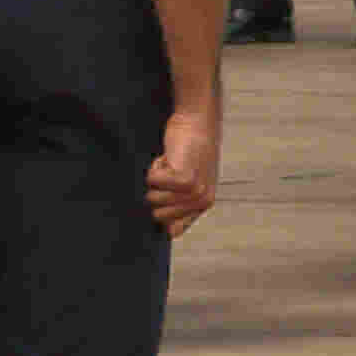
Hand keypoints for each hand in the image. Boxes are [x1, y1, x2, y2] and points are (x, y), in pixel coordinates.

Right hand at [146, 109, 219, 236]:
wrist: (197, 122)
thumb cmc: (188, 148)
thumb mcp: (187, 180)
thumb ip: (179, 204)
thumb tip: (169, 233)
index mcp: (203, 206)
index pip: (173, 230)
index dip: (162, 210)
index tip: (168, 190)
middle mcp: (202, 202)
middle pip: (158, 215)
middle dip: (157, 191)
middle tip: (172, 172)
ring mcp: (195, 193)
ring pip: (153, 198)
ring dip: (156, 176)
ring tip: (172, 162)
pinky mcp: (185, 180)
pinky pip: (152, 180)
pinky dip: (154, 167)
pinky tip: (169, 156)